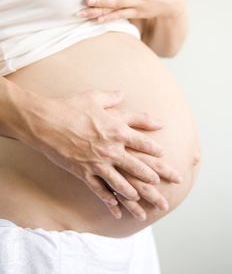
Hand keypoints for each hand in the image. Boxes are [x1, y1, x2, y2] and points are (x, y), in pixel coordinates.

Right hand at [22, 89, 180, 218]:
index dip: (154, 149)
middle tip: (166, 184)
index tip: (164, 155)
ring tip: (146, 202)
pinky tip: (116, 210)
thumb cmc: (70, 107)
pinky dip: (108, 200)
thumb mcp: (95, 98)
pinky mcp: (83, 172)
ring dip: (135, 193)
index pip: (142, 142)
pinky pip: (98, 190)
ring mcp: (97, 163)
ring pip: (121, 182)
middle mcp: (111, 148)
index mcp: (116, 129)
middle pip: (138, 166)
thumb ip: (113, 98)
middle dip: (155, 176)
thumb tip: (124, 94)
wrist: (45, 121)